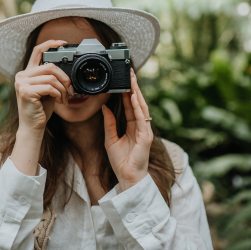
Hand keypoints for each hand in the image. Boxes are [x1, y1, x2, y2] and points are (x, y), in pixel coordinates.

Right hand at [14, 39, 73, 135]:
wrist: (33, 127)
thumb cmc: (41, 109)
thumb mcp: (47, 90)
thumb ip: (50, 78)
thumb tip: (65, 70)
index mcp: (26, 73)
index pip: (37, 51)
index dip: (50, 44)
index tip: (63, 43)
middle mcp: (21, 76)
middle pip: (49, 66)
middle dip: (64, 78)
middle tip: (70, 89)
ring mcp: (22, 83)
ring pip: (51, 77)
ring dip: (62, 89)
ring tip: (64, 98)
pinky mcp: (26, 92)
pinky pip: (49, 87)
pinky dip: (58, 94)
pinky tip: (59, 101)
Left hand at [102, 68, 152, 190]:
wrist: (127, 177)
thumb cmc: (120, 161)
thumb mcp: (110, 138)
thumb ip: (109, 122)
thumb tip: (104, 106)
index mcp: (132, 126)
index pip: (130, 105)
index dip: (127, 92)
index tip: (123, 80)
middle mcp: (140, 126)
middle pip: (137, 103)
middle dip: (133, 87)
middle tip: (130, 73)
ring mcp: (144, 130)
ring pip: (141, 107)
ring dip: (137, 93)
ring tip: (132, 80)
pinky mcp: (146, 136)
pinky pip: (142, 119)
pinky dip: (138, 107)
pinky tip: (134, 97)